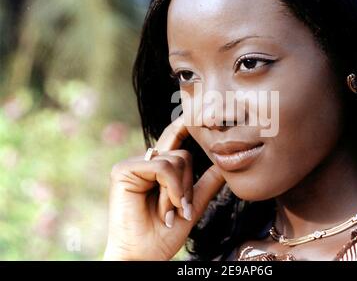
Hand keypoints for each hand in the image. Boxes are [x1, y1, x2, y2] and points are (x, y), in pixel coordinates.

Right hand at [103, 115, 224, 259]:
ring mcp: (134, 165)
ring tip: (170, 212)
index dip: (184, 126)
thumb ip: (206, 184)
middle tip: (181, 209)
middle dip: (188, 185)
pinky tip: (165, 206)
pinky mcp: (124, 170)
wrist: (144, 254)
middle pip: (183, 155)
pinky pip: (163, 166)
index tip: (194, 110)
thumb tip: (224, 164)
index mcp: (158, 170)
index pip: (175, 142)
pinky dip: (171, 188)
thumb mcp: (192, 205)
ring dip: (180, 191)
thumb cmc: (164, 234)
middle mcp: (146, 163)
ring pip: (175, 160)